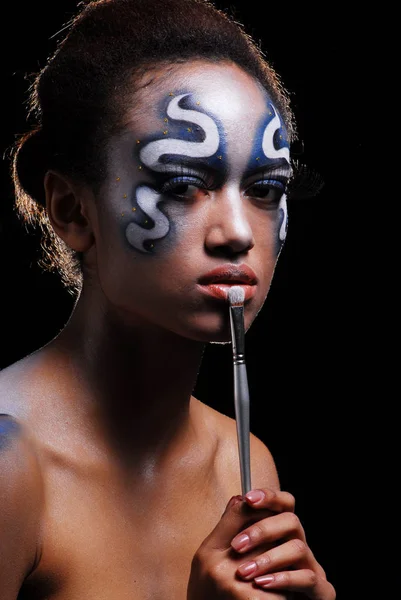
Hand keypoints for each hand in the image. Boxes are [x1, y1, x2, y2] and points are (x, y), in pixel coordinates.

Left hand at [187, 488, 335, 599]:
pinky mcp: (321, 590)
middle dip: (262, 530)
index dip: (270, 496)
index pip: (284, 503)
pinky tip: (263, 583)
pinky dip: (284, 579)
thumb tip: (236, 500)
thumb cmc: (249, 587)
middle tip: (236, 545)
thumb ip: (237, 529)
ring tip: (244, 572)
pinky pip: (308, 578)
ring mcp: (311, 566)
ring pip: (298, 548)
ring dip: (268, 558)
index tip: (249, 498)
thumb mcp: (238, 557)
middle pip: (291, 521)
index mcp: (282, 533)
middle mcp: (299, 544)